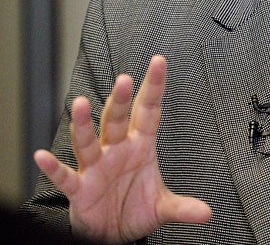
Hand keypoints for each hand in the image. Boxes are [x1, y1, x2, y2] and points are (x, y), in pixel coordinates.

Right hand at [33, 56, 211, 243]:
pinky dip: (53, 168)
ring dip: (84, 124)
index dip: (154, 87)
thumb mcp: (163, 207)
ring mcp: (97, 168)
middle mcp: (117, 151)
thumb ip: (183, 207)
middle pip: (117, 120)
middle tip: (124, 79)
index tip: (159, 62)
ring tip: (81, 104)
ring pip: (88, 141)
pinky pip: (66, 177)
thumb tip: (206, 213)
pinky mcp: (80, 189)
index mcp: (141, 146)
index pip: (149, 111)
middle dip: (120, 101)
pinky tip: (42, 156)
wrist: (113, 233)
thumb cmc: (135, 209)